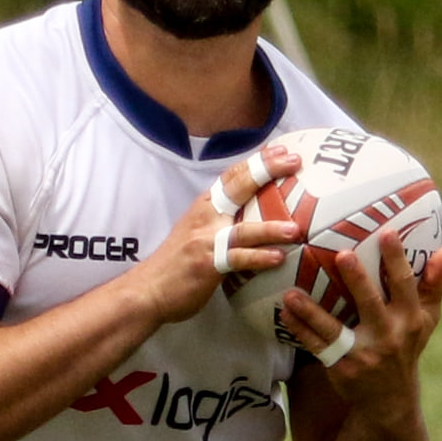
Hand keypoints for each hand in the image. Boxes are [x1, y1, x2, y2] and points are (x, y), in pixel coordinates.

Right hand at [129, 141, 303, 324]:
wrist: (146, 290)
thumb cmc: (176, 264)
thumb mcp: (197, 232)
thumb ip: (222, 222)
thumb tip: (256, 218)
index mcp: (205, 206)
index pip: (232, 176)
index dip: (258, 160)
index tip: (283, 150)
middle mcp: (206, 217)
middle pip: (238, 187)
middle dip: (267, 170)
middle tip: (295, 161)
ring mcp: (205, 241)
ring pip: (242, 229)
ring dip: (270, 228)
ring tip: (294, 228)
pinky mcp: (206, 265)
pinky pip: (236, 259)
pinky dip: (258, 258)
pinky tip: (278, 259)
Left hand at [277, 232, 441, 416]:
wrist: (390, 399)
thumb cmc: (406, 346)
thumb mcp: (426, 319)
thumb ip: (434, 285)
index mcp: (411, 319)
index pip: (405, 285)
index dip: (397, 260)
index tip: (386, 233)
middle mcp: (389, 335)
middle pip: (371, 304)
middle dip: (358, 280)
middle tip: (343, 254)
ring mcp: (364, 354)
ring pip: (333, 330)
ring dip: (310, 311)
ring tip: (291, 293)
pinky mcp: (342, 367)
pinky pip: (317, 346)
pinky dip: (300, 329)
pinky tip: (285, 312)